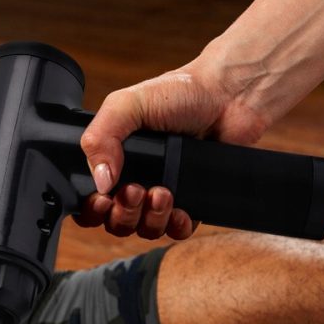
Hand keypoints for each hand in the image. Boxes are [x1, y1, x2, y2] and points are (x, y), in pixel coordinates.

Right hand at [76, 64, 267, 239]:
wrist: (231, 95)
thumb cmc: (181, 92)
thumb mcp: (126, 104)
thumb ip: (100, 138)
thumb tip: (99, 181)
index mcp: (115, 160)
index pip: (92, 200)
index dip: (92, 209)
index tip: (103, 199)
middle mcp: (137, 180)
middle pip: (116, 221)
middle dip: (123, 214)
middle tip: (136, 190)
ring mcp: (164, 194)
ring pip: (145, 229)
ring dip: (150, 219)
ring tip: (163, 192)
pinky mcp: (191, 202)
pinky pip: (177, 230)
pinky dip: (175, 226)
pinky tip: (179, 209)